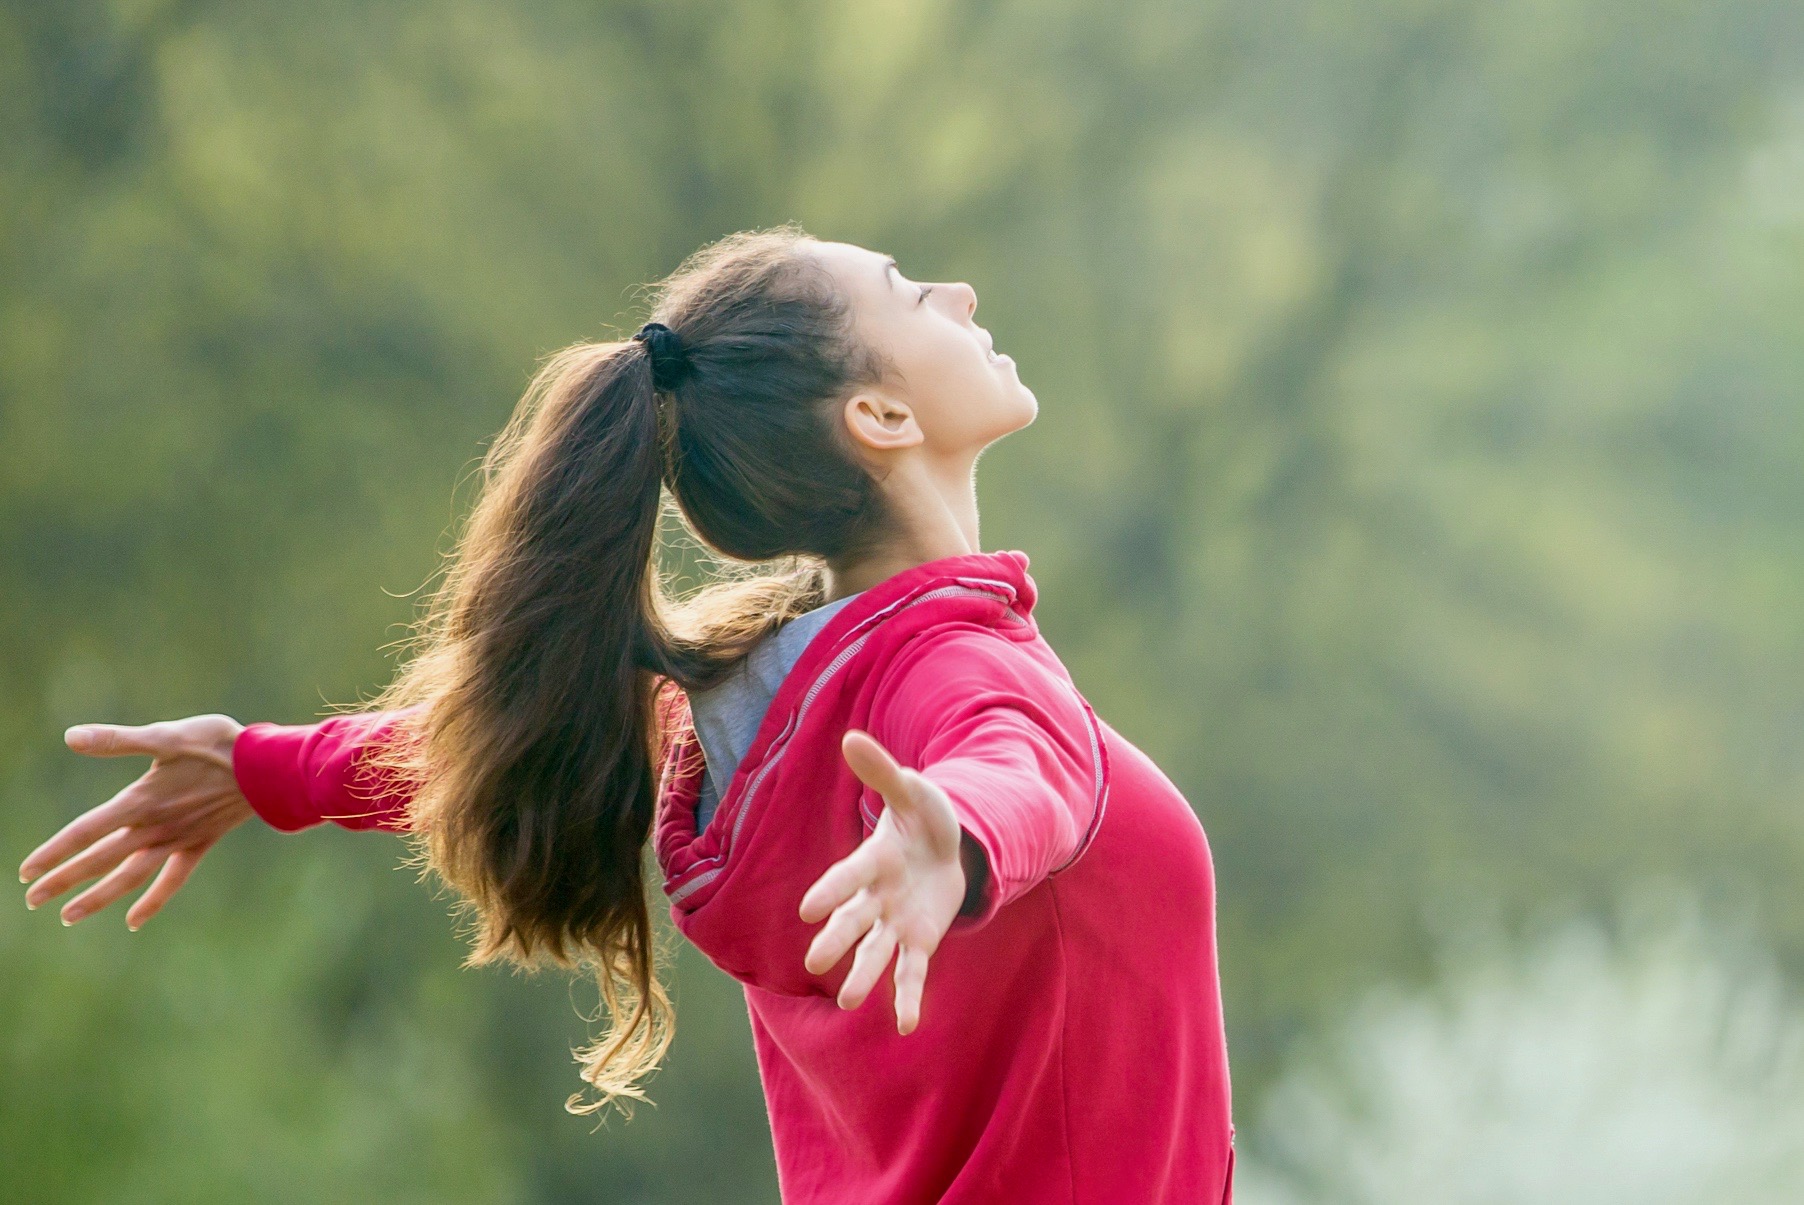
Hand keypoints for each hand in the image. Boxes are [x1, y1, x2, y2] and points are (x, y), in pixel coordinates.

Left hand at [20, 714, 252, 929]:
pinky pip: (172, 879)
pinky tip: (133, 920)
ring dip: (98, 897)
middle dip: (64, 880)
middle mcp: (153, 827)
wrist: (268, 768)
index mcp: (140, 801)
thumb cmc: (217, 745)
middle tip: (32, 900)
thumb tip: (71, 737)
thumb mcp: (166, 736)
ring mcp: (177, 840)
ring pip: (129, 876)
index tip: (26, 872)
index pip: (86, 832)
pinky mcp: (199, 844)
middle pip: (100, 859)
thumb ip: (118, 741)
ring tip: (68, 917)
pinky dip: (152, 900)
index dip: (55, 851)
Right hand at [800, 729, 967, 1033]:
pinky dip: (908, 998)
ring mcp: (895, 922)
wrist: (946, 847)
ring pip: (875, 952)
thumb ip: (884, 773)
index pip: (848, 876)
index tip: (808, 908)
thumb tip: (852, 738)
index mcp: (873, 860)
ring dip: (862, 976)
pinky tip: (906, 1026)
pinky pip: (911, 972)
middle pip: (853, 920)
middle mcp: (876, 897)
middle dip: (836, 939)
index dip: (831, 890)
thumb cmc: (923, 816)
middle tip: (815, 962)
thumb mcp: (912, 791)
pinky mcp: (918, 941)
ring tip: (848, 1002)